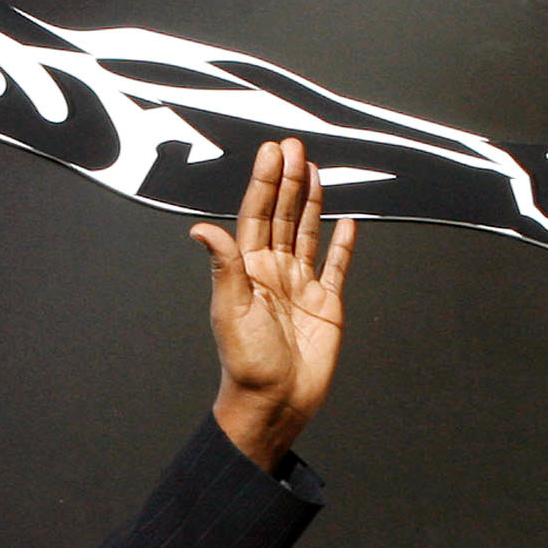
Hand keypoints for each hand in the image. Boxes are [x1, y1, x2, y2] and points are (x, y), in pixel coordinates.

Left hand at [189, 139, 356, 469]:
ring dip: (311, 202)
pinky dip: (342, 244)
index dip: (266, 183)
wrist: (276, 402)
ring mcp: (301, 287)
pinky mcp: (326, 305)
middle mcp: (274, 272)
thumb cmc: (247, 362)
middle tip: (296, 145)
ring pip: (308, 234)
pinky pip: (335, 267)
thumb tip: (200, 229)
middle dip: (289, 181)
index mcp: (248, 270)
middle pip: (283, 216)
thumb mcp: (230, 310)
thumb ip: (224, 266)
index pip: (257, 215)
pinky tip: (347, 222)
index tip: (273, 151)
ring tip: (315, 169)